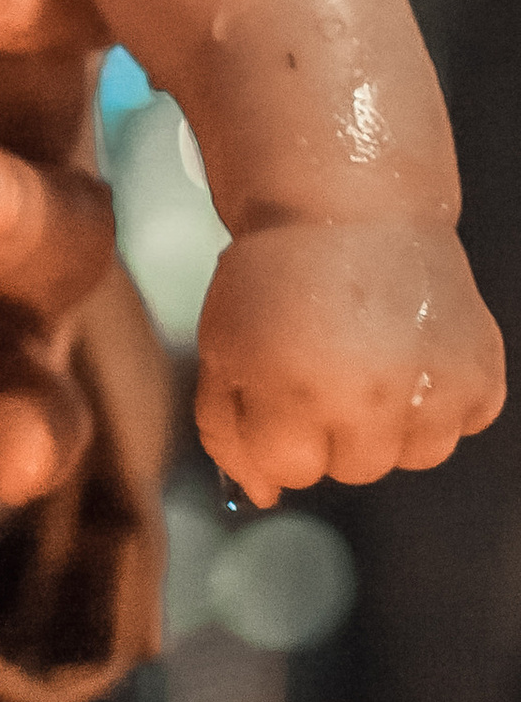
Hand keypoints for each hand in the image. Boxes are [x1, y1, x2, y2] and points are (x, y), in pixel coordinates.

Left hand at [196, 215, 503, 503]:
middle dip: (332, 430)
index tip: (279, 386)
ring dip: (391, 422)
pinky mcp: (480, 376)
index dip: (277, 429)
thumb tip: (262, 495)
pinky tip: (410, 350)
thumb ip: (227, 429)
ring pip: (414, 456)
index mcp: (297, 395)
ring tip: (370, 357)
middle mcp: (372, 401)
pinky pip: (462, 424)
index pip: (290, 471)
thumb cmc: (276, 271)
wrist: (350, 205)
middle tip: (325, 364)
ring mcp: (434, 392)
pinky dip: (440, 399)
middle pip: (353, 470)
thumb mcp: (222, 344)